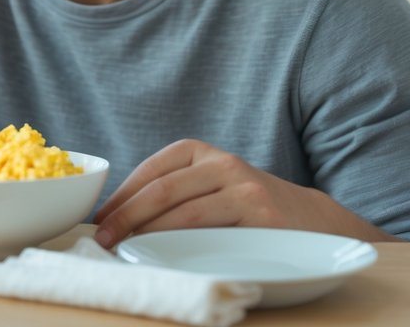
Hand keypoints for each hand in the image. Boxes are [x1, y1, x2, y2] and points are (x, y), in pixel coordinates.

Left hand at [92, 139, 392, 247]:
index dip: (120, 196)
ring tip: (125, 250)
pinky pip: (211, 230)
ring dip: (147, 234)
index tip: (98, 219)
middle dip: (125, 216)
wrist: (311, 219)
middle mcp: (222, 163)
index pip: (151, 170)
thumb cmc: (246, 207)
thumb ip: (175, 192)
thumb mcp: (210, 185)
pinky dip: (181, 244)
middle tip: (102, 239)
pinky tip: (165, 256)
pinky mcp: (260, 216)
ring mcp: (243, 187)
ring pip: (182, 211)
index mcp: (201, 152)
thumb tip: (116, 217)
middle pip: (161, 189)